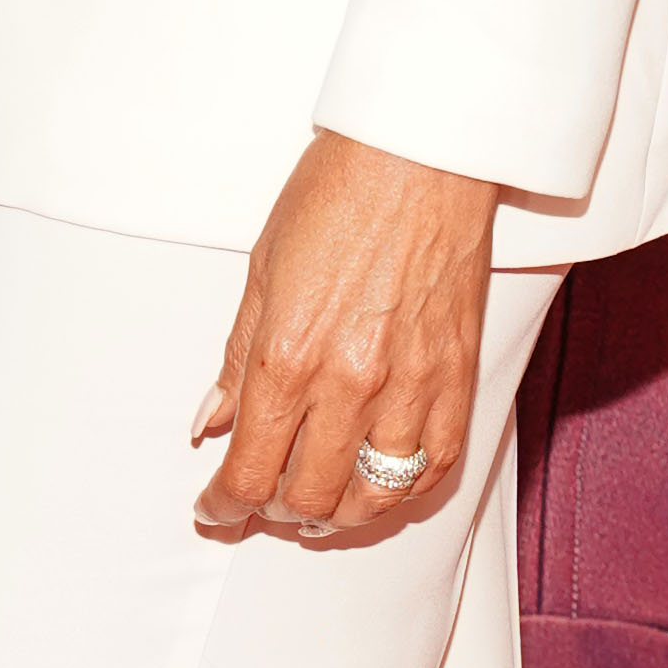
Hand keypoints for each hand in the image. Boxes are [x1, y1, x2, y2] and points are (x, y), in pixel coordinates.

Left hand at [193, 134, 498, 546]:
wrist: (421, 154)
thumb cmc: (339, 195)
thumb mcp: (261, 272)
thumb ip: (237, 359)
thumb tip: (211, 421)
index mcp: (288, 357)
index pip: (248, 472)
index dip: (223, 504)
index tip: (214, 507)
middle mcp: (349, 384)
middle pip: (306, 498)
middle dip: (272, 512)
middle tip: (260, 501)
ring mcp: (410, 386)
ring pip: (371, 497)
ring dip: (335, 514)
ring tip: (316, 504)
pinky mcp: (456, 377)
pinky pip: (433, 466)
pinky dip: (400, 490)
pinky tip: (377, 481)